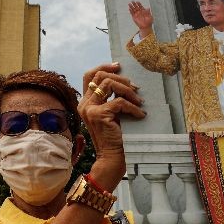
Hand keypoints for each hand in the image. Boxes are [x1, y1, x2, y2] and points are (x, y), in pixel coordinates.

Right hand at [78, 63, 145, 190]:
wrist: (111, 157)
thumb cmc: (114, 136)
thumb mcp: (110, 113)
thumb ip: (110, 98)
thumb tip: (124, 81)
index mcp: (85, 102)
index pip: (89, 75)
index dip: (104, 67)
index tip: (119, 67)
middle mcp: (84, 104)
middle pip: (100, 76)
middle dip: (120, 78)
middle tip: (135, 88)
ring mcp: (89, 109)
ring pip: (109, 84)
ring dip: (128, 90)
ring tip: (139, 101)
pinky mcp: (99, 115)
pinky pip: (119, 101)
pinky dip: (133, 106)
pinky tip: (140, 114)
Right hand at [128, 1, 153, 30]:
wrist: (146, 27)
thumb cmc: (149, 22)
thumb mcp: (150, 16)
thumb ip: (148, 12)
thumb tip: (148, 8)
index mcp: (143, 11)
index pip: (140, 6)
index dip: (139, 4)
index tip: (137, 1)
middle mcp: (139, 12)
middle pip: (136, 7)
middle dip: (134, 4)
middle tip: (132, 1)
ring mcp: (137, 14)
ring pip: (133, 10)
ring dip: (131, 7)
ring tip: (129, 4)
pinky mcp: (134, 17)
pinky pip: (132, 14)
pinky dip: (131, 11)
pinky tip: (129, 8)